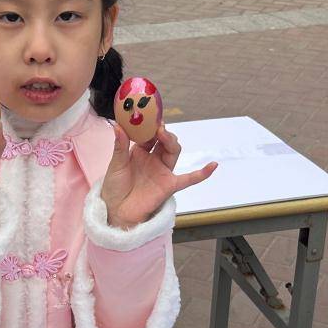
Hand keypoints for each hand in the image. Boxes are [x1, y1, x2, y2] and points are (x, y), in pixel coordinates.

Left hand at [100, 121, 216, 229]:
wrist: (117, 211)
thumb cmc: (115, 187)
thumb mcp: (116, 164)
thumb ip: (120, 146)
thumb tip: (118, 126)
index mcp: (140, 152)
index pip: (149, 134)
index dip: (150, 126)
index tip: (148, 116)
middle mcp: (153, 159)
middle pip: (164, 140)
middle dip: (162, 132)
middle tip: (157, 126)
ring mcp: (163, 172)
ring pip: (173, 152)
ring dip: (171, 142)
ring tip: (164, 135)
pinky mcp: (169, 185)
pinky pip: (188, 179)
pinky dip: (201, 173)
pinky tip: (213, 165)